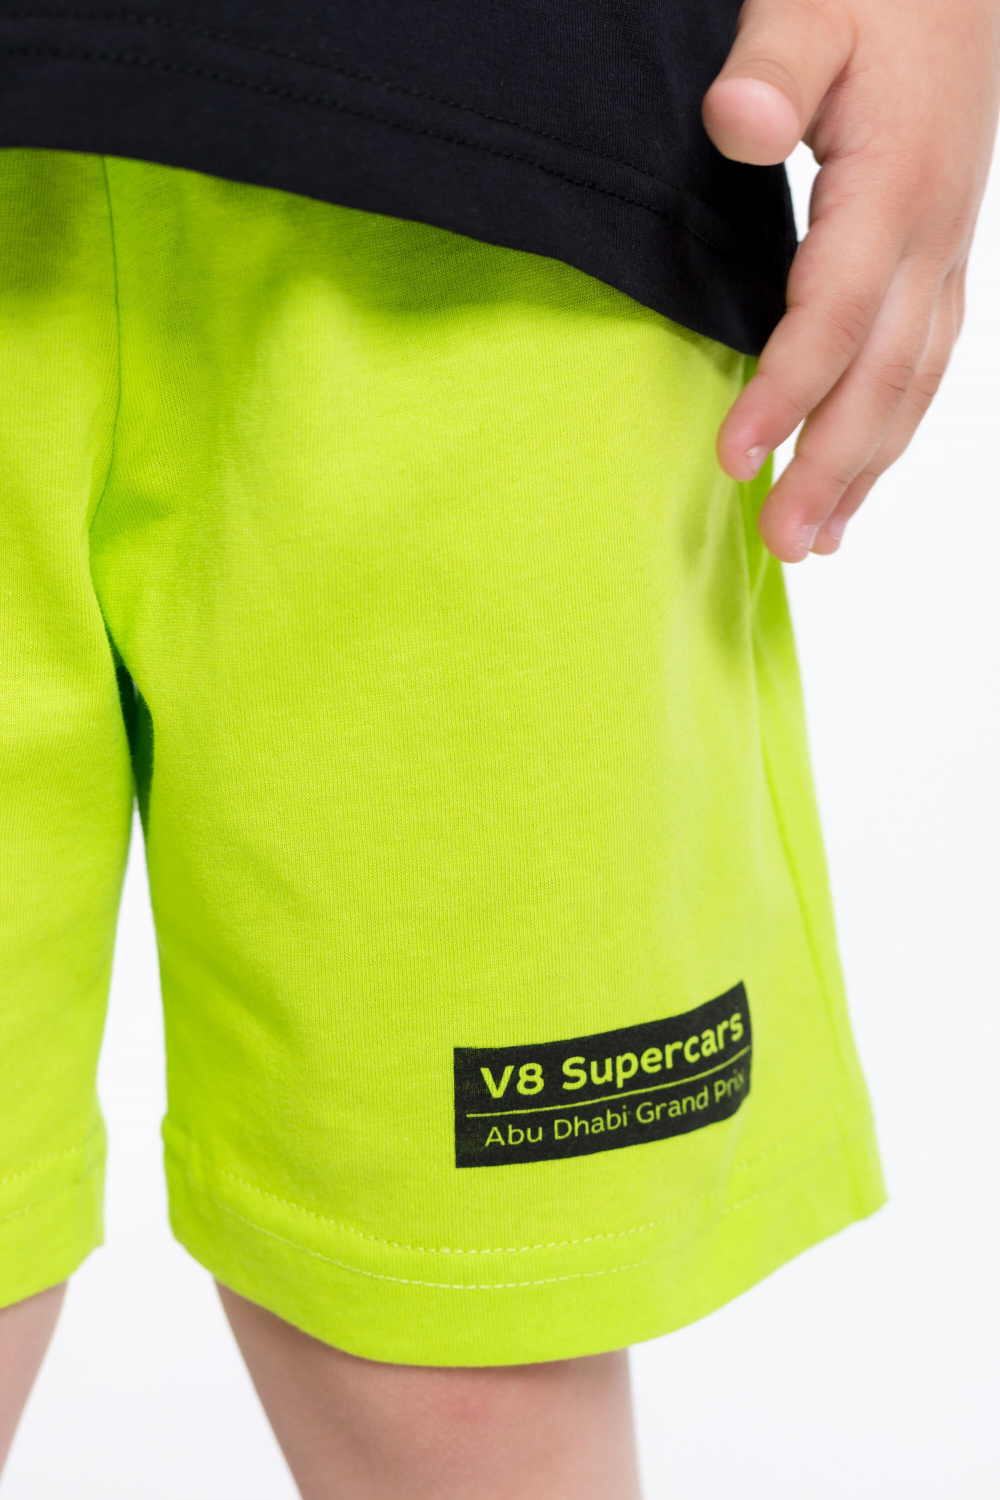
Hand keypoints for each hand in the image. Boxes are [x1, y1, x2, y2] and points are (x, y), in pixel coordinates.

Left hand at [703, 0, 999, 559]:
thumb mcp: (811, 5)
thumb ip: (773, 64)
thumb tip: (741, 124)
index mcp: (896, 186)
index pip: (836, 312)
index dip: (787, 389)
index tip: (733, 454)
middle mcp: (933, 236)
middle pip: (883, 374)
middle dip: (833, 466)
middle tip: (783, 542)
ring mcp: (946, 254)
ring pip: (913, 383)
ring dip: (866, 468)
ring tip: (817, 540)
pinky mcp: (942, 262)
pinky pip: (926, 365)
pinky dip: (892, 431)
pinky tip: (858, 477)